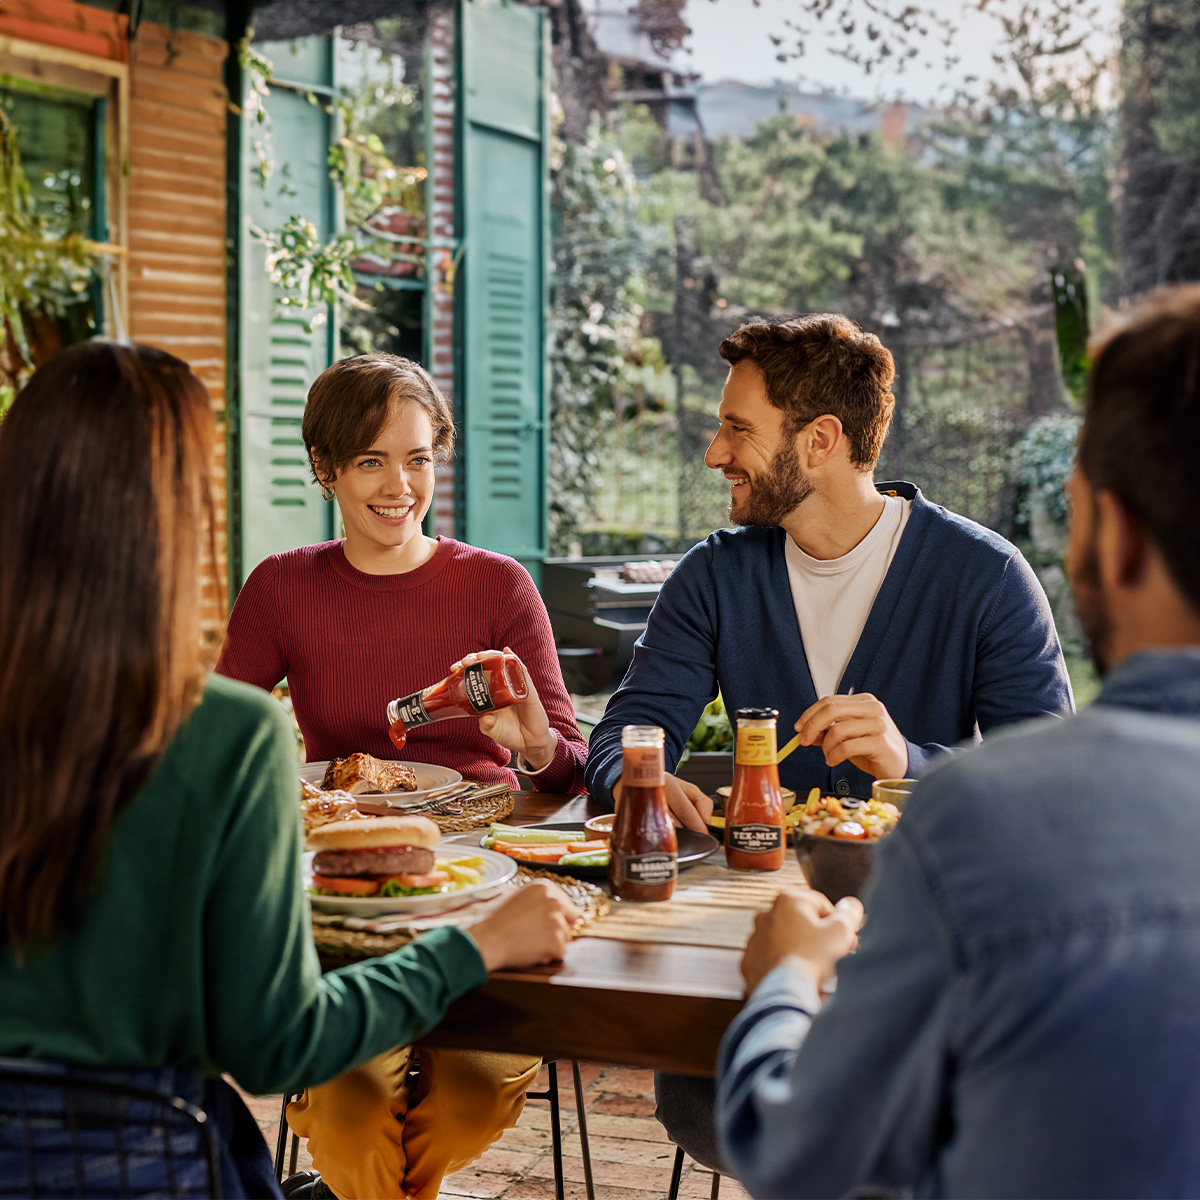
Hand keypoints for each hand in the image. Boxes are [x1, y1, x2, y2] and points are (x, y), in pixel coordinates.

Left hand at [457, 648, 557, 770]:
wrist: (528, 742)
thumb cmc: (508, 733)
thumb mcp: (492, 730)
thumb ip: (487, 725)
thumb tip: (485, 718)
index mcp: (488, 694)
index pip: (475, 675)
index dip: (465, 670)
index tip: (454, 669)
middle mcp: (500, 686)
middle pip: (487, 666)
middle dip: (475, 660)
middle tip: (465, 662)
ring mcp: (513, 686)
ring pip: (501, 664)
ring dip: (491, 656)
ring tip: (480, 655)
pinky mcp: (527, 689)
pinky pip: (521, 671)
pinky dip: (514, 660)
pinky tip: (506, 652)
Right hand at [466, 880, 576, 970]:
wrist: (486, 939)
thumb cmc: (494, 920)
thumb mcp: (513, 895)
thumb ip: (534, 897)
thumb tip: (546, 899)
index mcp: (544, 887)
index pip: (565, 903)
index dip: (555, 915)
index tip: (542, 922)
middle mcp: (554, 900)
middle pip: (571, 918)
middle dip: (559, 927)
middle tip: (538, 934)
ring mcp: (556, 921)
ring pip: (565, 937)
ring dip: (551, 942)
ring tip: (528, 941)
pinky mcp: (556, 942)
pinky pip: (559, 953)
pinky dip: (547, 955)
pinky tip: (530, 951)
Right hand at [614, 772, 712, 832]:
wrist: (633, 780)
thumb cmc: (663, 787)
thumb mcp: (688, 789)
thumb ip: (703, 802)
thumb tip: (706, 821)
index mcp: (667, 782)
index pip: (685, 809)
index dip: (697, 825)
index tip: (705, 835)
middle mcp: (651, 791)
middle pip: (672, 822)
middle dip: (684, 833)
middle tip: (692, 840)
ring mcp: (636, 804)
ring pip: (658, 831)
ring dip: (669, 838)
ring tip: (675, 837)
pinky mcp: (625, 815)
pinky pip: (644, 834)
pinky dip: (654, 840)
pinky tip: (659, 839)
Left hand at [741, 891, 863, 992]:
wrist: (784, 991)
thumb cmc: (812, 958)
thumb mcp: (840, 932)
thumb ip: (848, 914)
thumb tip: (851, 904)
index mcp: (788, 900)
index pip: (822, 905)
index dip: (838, 923)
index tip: (845, 940)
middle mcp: (766, 914)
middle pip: (802, 922)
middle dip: (820, 937)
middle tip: (835, 955)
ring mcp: (755, 938)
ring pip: (787, 940)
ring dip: (802, 950)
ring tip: (817, 969)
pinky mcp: (750, 960)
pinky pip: (773, 959)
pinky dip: (785, 965)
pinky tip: (798, 977)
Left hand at [795, 693, 908, 780]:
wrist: (900, 766)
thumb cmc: (873, 750)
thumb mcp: (848, 737)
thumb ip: (828, 731)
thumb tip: (805, 731)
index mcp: (864, 701)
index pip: (830, 701)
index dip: (810, 714)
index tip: (798, 727)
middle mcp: (873, 708)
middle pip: (831, 709)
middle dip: (812, 726)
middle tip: (803, 741)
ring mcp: (878, 724)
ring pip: (837, 730)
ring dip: (825, 746)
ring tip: (828, 756)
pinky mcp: (880, 742)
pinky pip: (847, 747)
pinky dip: (834, 755)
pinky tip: (834, 760)